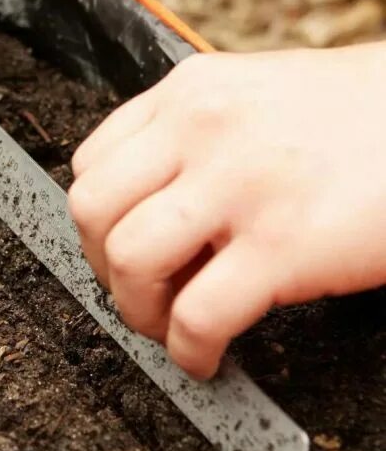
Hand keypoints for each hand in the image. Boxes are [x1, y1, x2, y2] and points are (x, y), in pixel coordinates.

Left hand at [69, 43, 385, 378]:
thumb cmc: (361, 117)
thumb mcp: (259, 96)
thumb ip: (197, 140)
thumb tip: (151, 209)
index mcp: (191, 94)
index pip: (92, 163)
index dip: (97, 223)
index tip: (117, 249)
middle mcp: (202, 130)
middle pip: (92, 210)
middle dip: (103, 268)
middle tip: (138, 292)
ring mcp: (240, 185)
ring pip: (129, 260)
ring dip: (137, 311)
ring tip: (168, 326)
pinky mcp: (284, 244)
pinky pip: (197, 316)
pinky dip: (188, 351)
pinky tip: (206, 357)